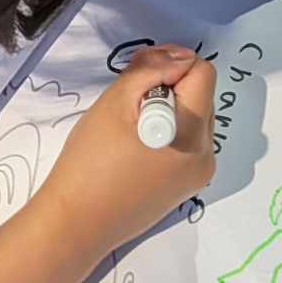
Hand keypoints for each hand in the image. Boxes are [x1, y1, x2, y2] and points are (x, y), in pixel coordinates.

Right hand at [40, 45, 215, 255]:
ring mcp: (198, 174)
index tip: (140, 74)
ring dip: (168, 109)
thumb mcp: (117, 100)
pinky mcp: (186, 187)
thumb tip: (181, 58)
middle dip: (170, 87)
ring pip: (194, 117)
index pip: (203, 72)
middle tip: (129, 101)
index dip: (171, 63)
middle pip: (200, 95)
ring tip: (131, 128)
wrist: (75, 223)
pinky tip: (136, 148)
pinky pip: (187, 142)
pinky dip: (168, 132)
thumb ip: (152, 69)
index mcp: (193, 132)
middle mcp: (206, 155)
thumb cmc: (90, 159)